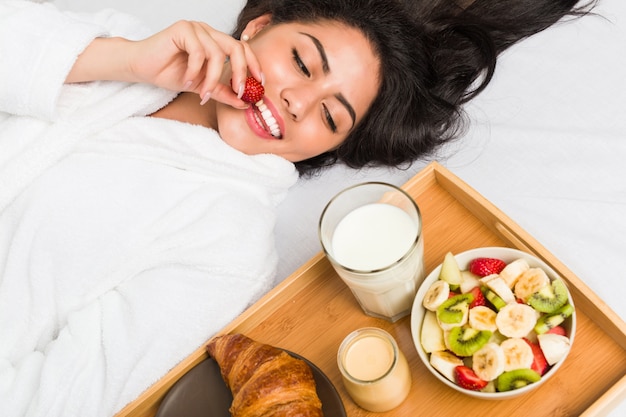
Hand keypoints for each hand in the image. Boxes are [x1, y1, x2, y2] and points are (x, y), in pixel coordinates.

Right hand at [127, 20, 261, 107]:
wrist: (141, 67)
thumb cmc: (169, 72)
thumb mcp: (203, 86)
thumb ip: (223, 92)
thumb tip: (245, 102)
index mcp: (216, 41)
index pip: (243, 48)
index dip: (253, 65)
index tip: (259, 84)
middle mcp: (208, 32)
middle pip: (236, 48)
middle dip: (240, 72)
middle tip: (239, 91)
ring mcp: (196, 28)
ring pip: (217, 53)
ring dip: (212, 78)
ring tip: (203, 92)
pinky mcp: (182, 29)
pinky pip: (198, 52)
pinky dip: (195, 70)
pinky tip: (187, 81)